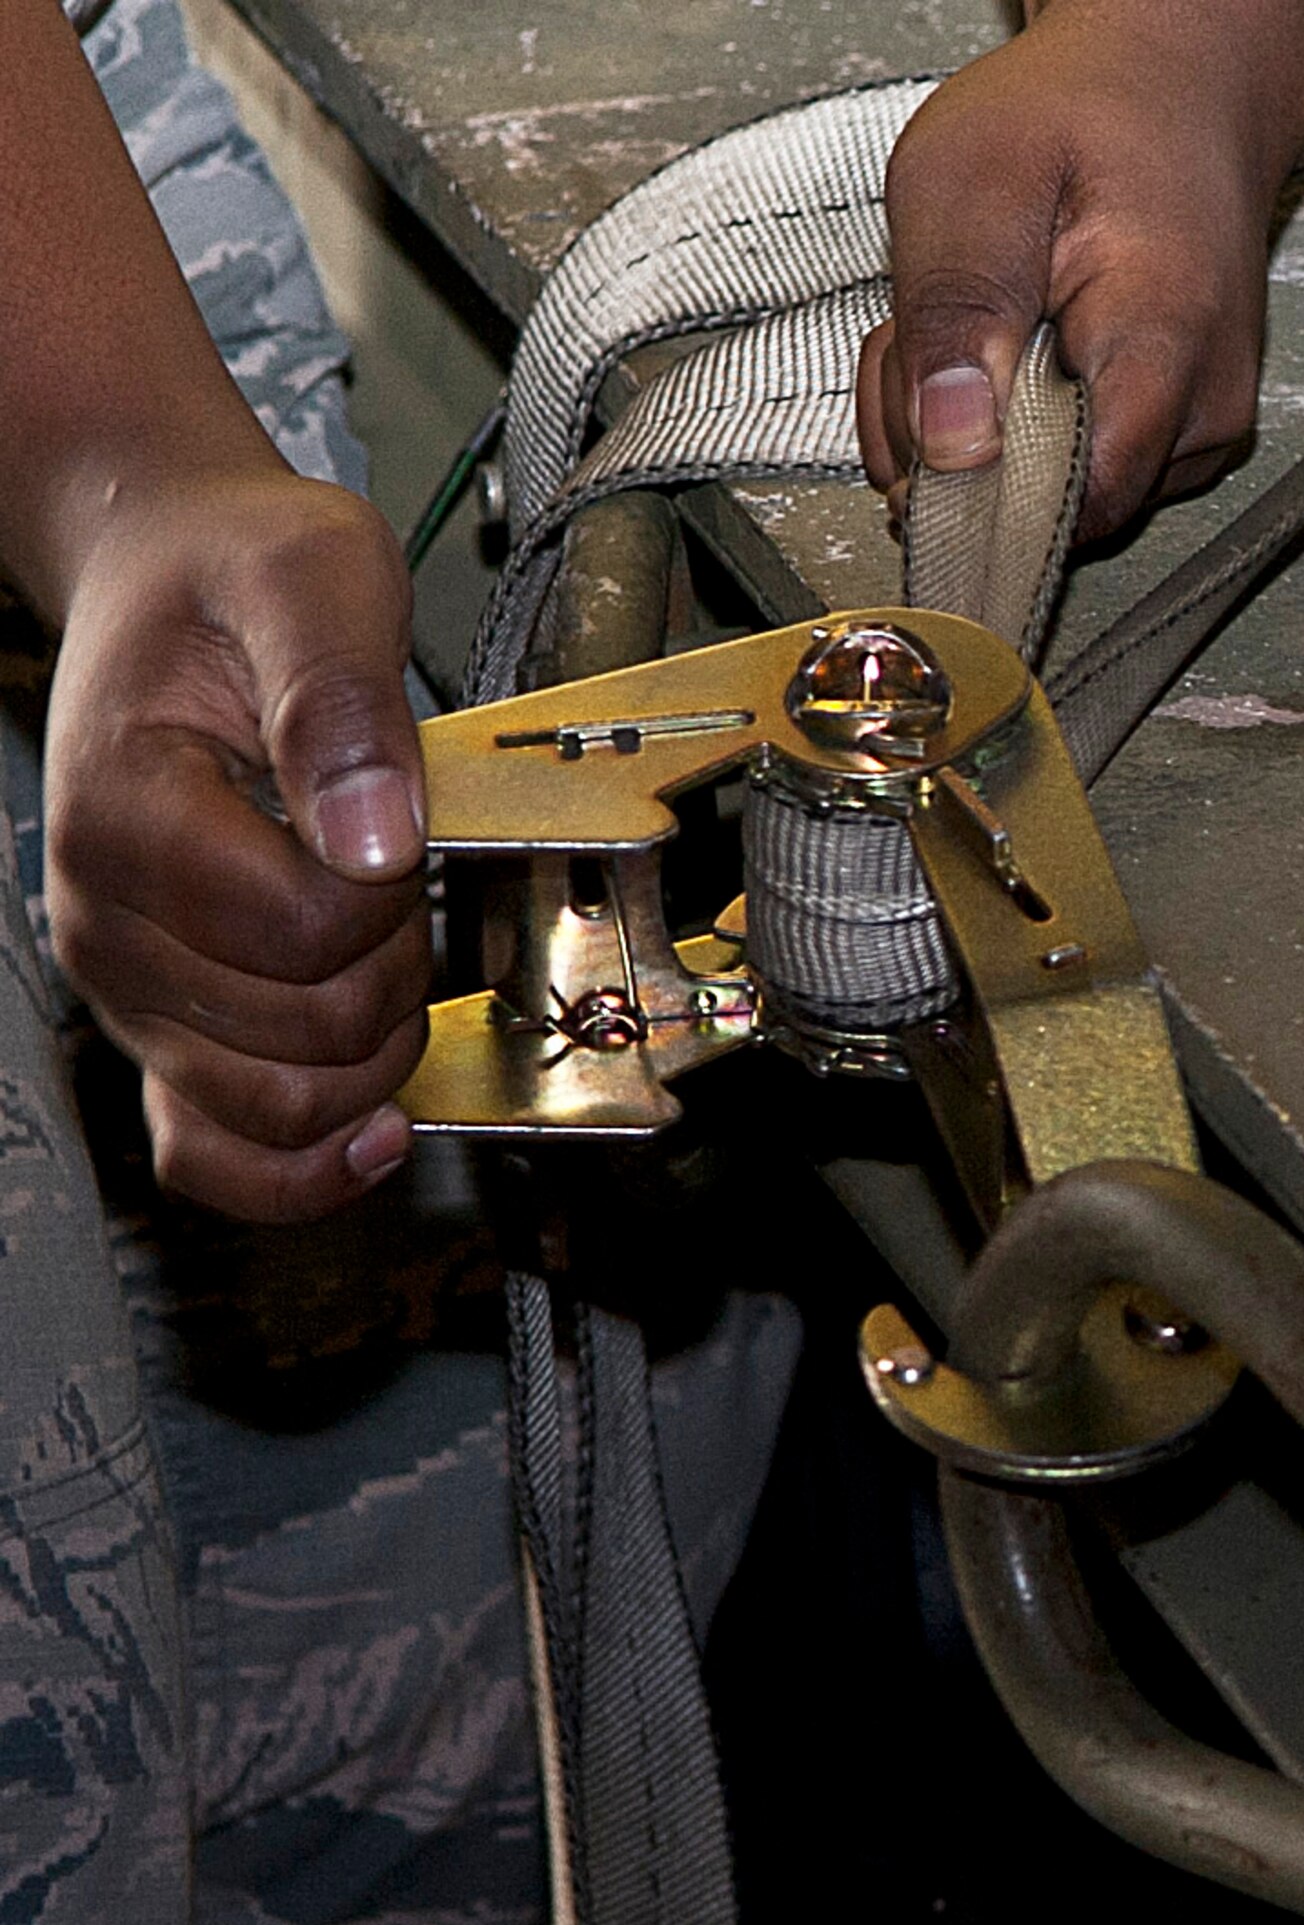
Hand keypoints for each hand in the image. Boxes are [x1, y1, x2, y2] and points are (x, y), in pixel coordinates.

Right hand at [44, 470, 429, 1224]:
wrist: (171, 585)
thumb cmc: (235, 582)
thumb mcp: (312, 579)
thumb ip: (341, 700)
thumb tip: (373, 841)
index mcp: (128, 819)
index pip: (305, 931)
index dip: (393, 893)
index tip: (396, 821)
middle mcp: (110, 930)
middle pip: (307, 1038)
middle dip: (394, 966)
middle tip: (394, 875)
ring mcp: (135, 997)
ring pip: (281, 1113)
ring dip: (374, 1052)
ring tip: (380, 950)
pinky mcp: (166, 1038)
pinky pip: (218, 1163)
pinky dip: (305, 1169)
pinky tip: (377, 1132)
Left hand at [858, 0, 1303, 541]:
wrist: (1173, 90)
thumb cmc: (1083, 116)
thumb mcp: (976, 178)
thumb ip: (955, 313)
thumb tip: (953, 450)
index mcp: (1165, 342)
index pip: (1072, 506)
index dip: (976, 494)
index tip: (919, 425)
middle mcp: (1198, 412)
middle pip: (1040, 514)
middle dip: (946, 446)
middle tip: (921, 337)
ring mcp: (1188, 439)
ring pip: (1034, 505)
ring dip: (959, 434)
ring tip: (966, 325)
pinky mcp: (1164, 449)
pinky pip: (1051, 485)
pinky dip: (992, 432)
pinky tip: (992, 354)